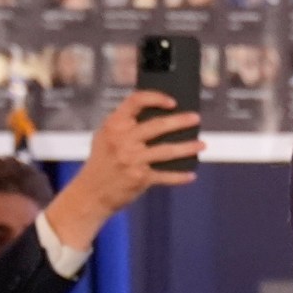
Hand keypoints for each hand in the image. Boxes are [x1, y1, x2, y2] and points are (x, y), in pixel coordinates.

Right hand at [44, 93, 202, 252]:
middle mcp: (123, 140)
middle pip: (158, 125)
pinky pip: (166, 175)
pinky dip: (180, 176)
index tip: (172, 102)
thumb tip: (161, 115)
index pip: (136, 101)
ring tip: (202, 145)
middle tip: (196, 119)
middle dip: (181, 121)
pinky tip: (190, 175)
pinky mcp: (139, 178)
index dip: (156, 98)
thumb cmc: (102, 163)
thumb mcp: (105, 137)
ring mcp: (132, 160)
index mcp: (114, 124)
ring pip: (167, 150)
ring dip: (188, 148)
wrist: (90, 194)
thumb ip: (125, 124)